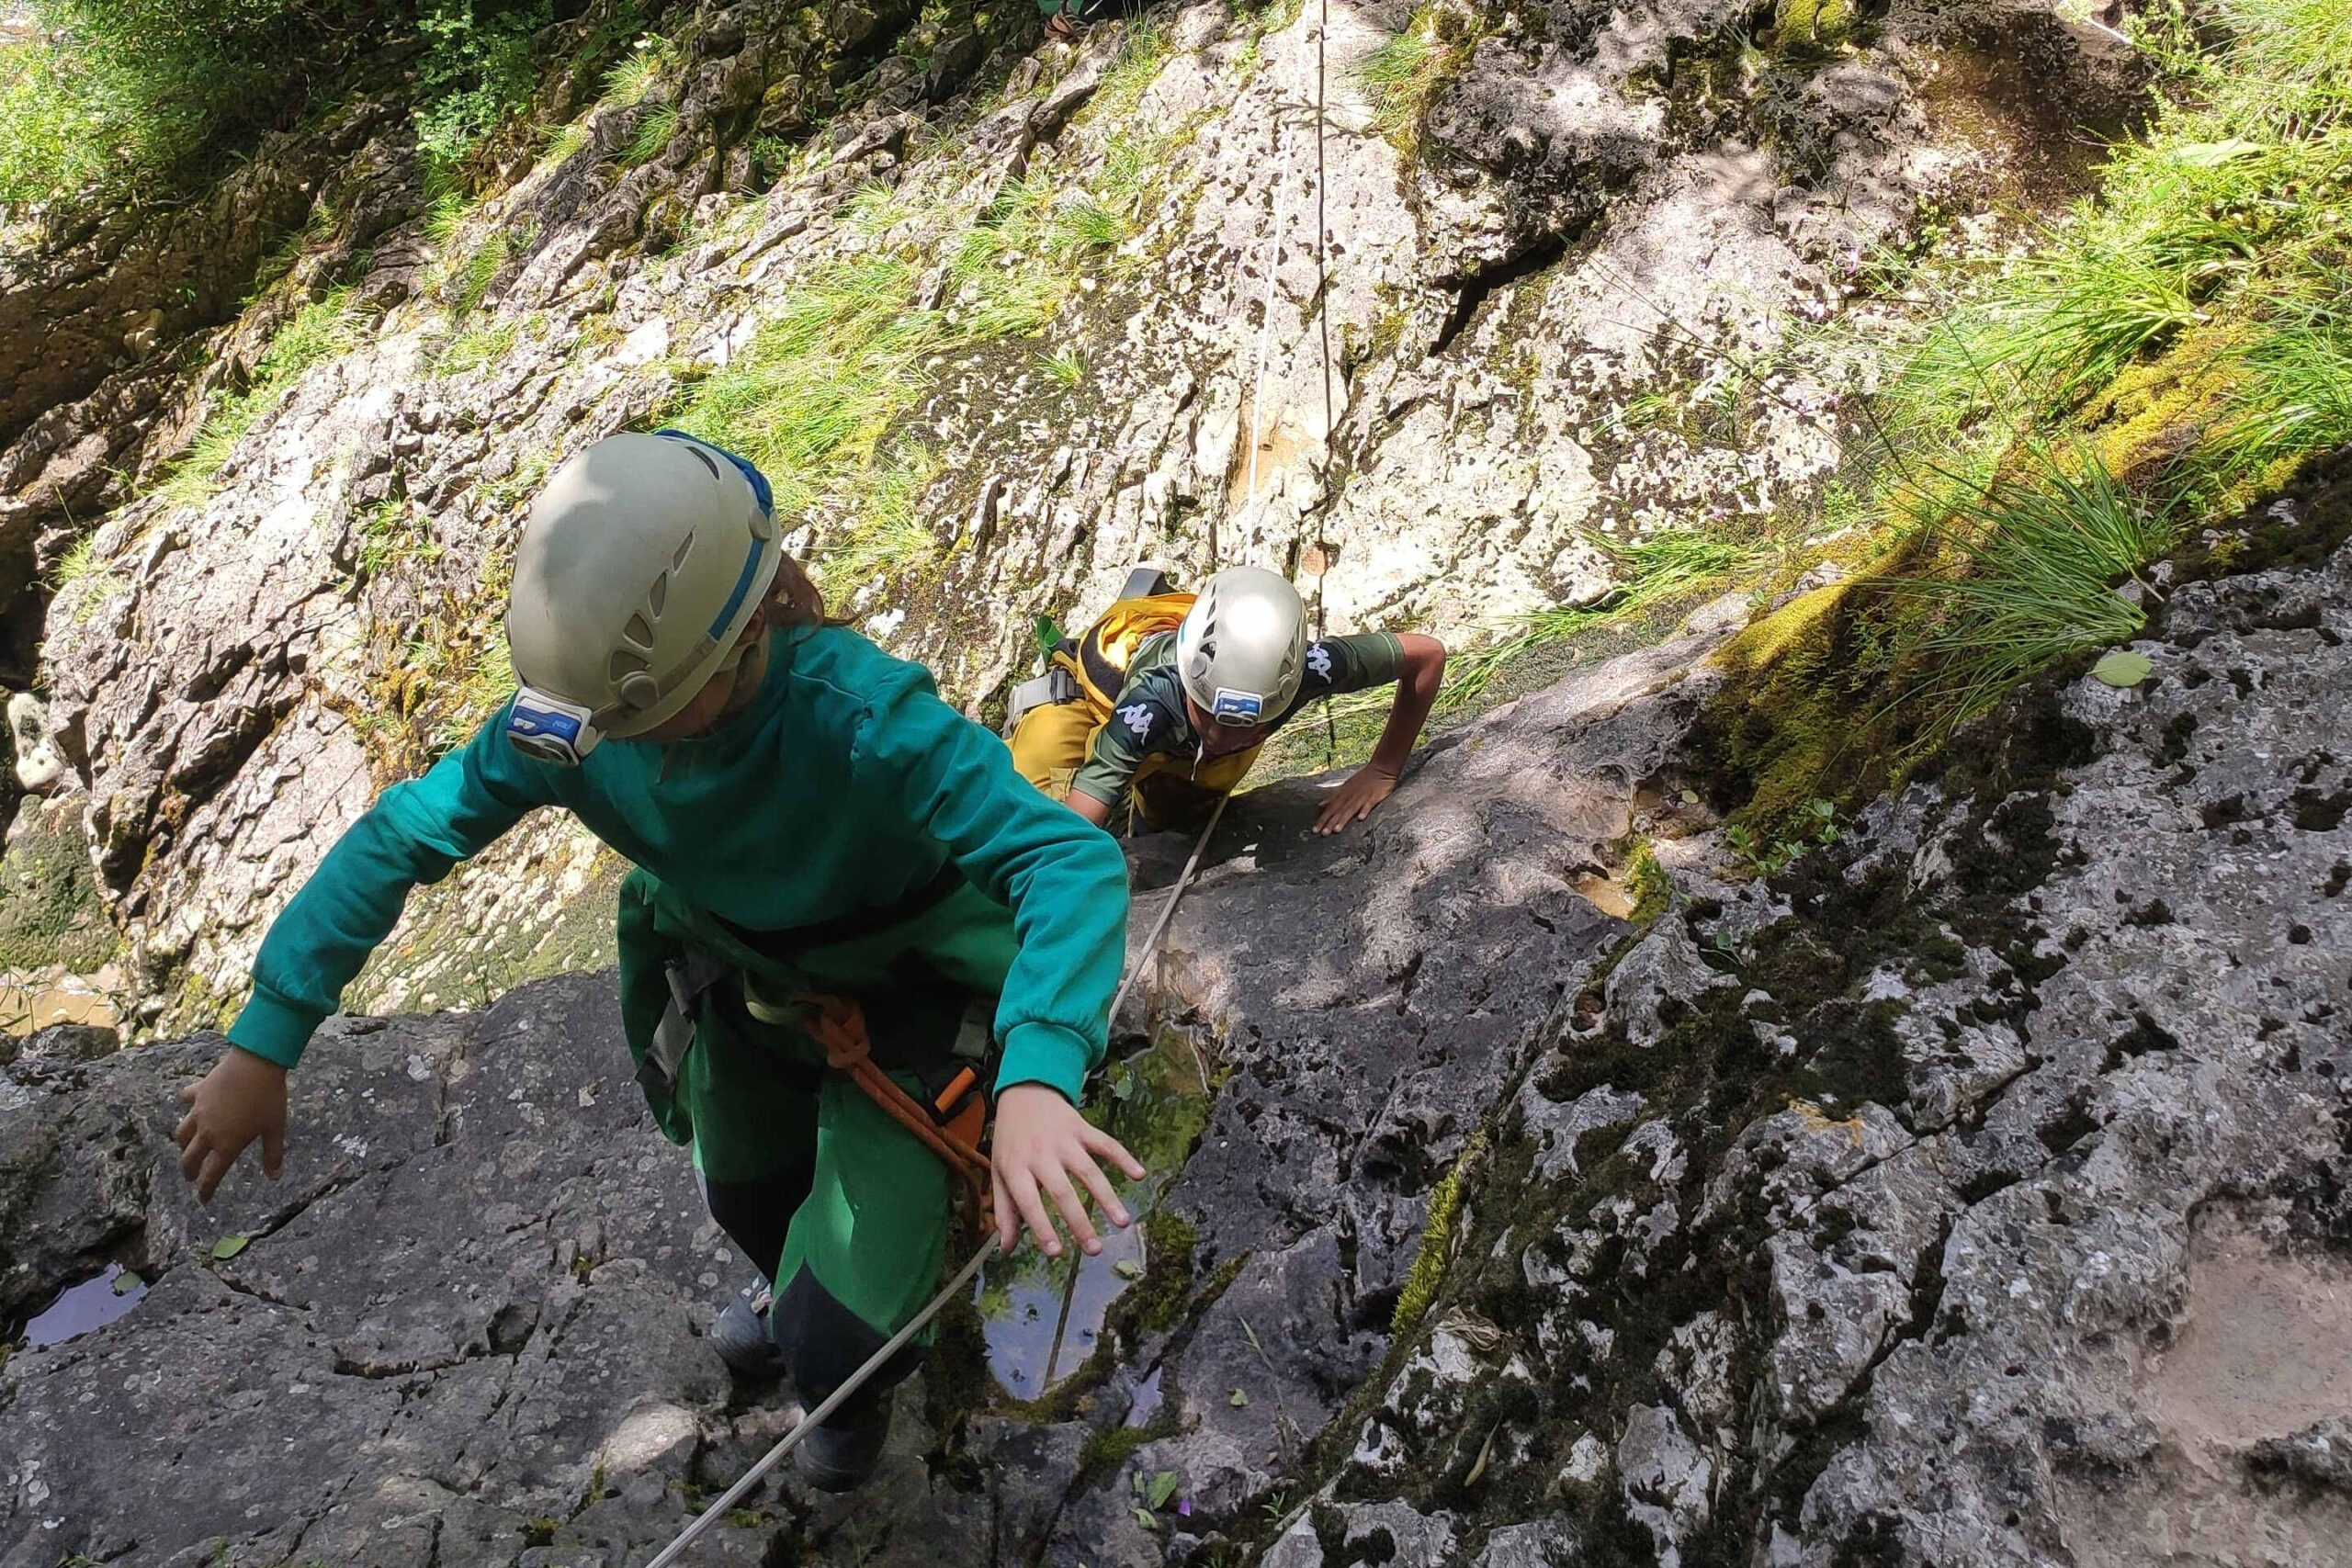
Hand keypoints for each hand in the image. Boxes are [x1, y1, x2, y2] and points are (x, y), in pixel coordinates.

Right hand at [175, 1047, 288, 1203]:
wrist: (255, 1065)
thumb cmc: (268, 1098)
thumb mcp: (275, 1128)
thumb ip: (273, 1154)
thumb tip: (275, 1177)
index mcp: (226, 1145)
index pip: (212, 1175)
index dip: (206, 1190)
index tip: (203, 1200)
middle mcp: (208, 1132)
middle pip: (189, 1157)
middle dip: (189, 1171)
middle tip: (191, 1177)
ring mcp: (199, 1111)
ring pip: (181, 1133)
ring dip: (182, 1143)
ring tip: (186, 1147)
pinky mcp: (198, 1092)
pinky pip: (187, 1099)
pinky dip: (186, 1102)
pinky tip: (187, 1101)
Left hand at [991, 1082, 1144, 1258]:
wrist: (1024, 1093)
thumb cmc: (1011, 1141)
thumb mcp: (999, 1172)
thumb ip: (1004, 1210)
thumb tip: (1007, 1249)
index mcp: (1017, 1168)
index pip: (1029, 1202)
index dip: (1041, 1227)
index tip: (1056, 1252)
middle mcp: (1041, 1154)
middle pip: (1063, 1191)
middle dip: (1080, 1222)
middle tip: (1095, 1249)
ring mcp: (1064, 1140)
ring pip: (1088, 1171)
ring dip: (1107, 1197)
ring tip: (1122, 1222)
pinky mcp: (1082, 1128)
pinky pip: (1106, 1143)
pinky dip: (1124, 1158)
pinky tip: (1139, 1175)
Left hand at [1313, 764, 1398, 834]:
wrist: (1380, 768)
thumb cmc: (1363, 779)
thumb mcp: (1345, 786)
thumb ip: (1333, 797)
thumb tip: (1320, 805)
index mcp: (1343, 794)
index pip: (1330, 809)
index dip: (1322, 819)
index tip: (1314, 830)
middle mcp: (1350, 796)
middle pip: (1338, 811)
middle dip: (1330, 823)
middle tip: (1323, 834)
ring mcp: (1362, 796)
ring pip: (1350, 810)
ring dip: (1343, 819)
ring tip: (1336, 830)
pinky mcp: (1373, 796)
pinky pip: (1368, 805)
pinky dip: (1364, 811)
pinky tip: (1360, 818)